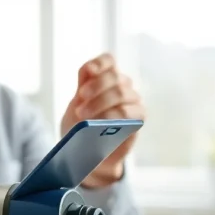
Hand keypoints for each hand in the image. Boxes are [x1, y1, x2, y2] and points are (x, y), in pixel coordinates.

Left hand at [61, 53, 145, 188]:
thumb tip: (88, 69)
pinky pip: (130, 111)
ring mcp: (132, 101)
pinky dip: (113, 115)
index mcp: (105, 79)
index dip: (99, 63)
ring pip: (121, 92)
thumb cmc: (80, 127)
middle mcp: (122, 86)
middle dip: (95, 87)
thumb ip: (82, 86)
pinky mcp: (138, 118)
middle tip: (79, 102)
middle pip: (114, 76)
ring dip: (100, 102)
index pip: (108, 61)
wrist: (87, 153)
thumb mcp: (75, 105)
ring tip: (82, 116)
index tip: (89, 71)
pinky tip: (102, 122)